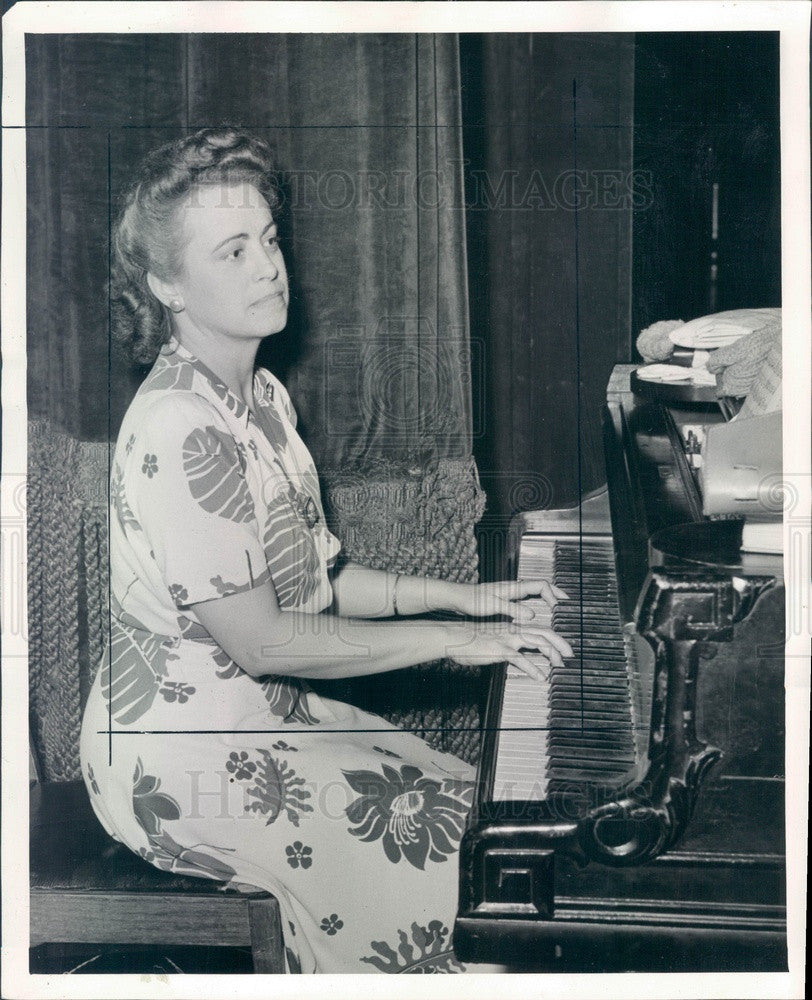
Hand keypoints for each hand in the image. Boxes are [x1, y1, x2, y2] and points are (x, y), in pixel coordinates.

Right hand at [444, 621, 573, 680]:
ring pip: (537, 641)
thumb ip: (506, 645)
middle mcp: (512, 630)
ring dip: (551, 653)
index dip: (554, 637)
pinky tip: (540, 676)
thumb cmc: (470, 639)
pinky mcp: (499, 649)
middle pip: (544, 632)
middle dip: (560, 643)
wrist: (453, 636)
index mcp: (512, 627)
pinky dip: (532, 668)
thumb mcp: (492, 640)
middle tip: (570, 655)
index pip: (539, 629)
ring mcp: (507, 638)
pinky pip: (520, 659)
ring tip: (559, 665)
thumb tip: (516, 655)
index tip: (563, 648)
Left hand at [447, 579, 568, 622]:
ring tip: (557, 605)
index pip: (540, 585)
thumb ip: (513, 610)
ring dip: (546, 596)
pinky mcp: (504, 598)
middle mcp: (513, 588)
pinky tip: (536, 610)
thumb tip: (533, 615)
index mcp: (513, 588)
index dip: (552, 594)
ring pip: (533, 591)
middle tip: (567, 602)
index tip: (559, 606)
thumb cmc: (472, 600)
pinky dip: (535, 601)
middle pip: (540, 586)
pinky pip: (525, 597)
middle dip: (555, 592)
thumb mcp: (493, 606)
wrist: (457, 597)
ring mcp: (509, 592)